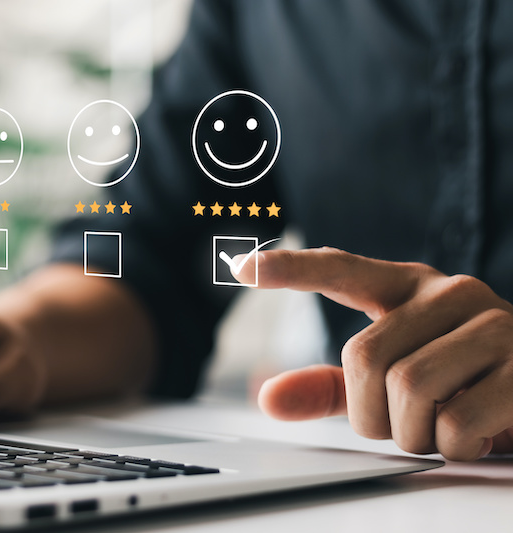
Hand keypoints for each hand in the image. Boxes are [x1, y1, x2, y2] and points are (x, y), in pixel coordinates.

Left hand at [232, 247, 512, 460]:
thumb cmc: (462, 381)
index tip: (242, 267)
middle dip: (372, 413)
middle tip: (405, 421)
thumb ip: (334, 387)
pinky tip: (477, 434)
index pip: (342, 268)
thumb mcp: (396, 379)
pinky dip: (453, 447)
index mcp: (409, 287)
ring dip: (414, 433)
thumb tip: (268, 399)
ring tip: (445, 424)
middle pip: (365, 357)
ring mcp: (494, 324)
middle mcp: (451, 293)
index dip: (291, 269)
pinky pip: (456, 423)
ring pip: (409, 390)